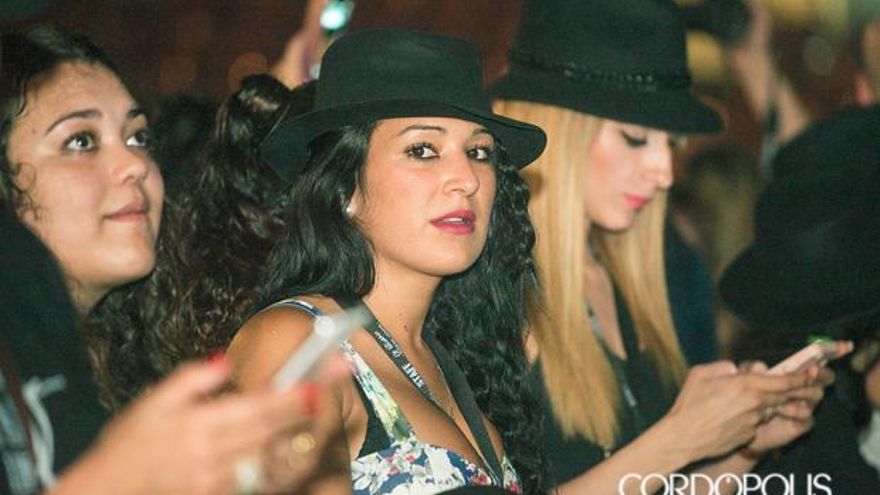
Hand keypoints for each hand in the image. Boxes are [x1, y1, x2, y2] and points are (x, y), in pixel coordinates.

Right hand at [71, 355, 347, 494]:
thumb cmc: (129, 443)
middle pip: (269, 429)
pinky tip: (289, 447)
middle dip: (301, 409)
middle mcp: (213, 453)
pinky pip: (256, 479)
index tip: (314, 383)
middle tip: (330, 387)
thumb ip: (192, 379)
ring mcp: (217, 479)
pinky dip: (275, 463)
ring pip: (269, 456)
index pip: (254, 407)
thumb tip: (226, 360)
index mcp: (198, 424)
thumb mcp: (152, 402)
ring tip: (315, 416)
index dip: (287, 396)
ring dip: (294, 436)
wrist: (109, 493)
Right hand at [662, 360, 813, 461]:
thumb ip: (722, 366)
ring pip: (768, 409)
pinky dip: (751, 418)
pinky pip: (755, 422)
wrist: (684, 437)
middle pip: (783, 395)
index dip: (801, 376)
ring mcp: (754, 422)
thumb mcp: (700, 374)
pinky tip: (731, 417)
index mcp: (745, 385)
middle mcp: (755, 404)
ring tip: (748, 401)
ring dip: (767, 404)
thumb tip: (735, 369)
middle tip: (804, 385)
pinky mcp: (750, 436)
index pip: (783, 381)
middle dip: (794, 390)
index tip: (811, 372)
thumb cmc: (688, 405)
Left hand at [740, 362, 830, 456]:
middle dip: (820, 373)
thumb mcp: (743, 380)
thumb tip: (757, 366)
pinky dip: (795, 412)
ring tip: (784, 393)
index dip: (826, 354)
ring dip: (802, 391)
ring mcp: (804, 406)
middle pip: (824, 377)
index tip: (836, 349)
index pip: (813, 361)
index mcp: (792, 374)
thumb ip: (749, 370)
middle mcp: (803, 388)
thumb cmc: (745, 400)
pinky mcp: (800, 424)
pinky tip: (780, 411)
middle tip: (811, 370)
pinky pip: (807, 417)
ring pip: (816, 395)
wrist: (741, 426)